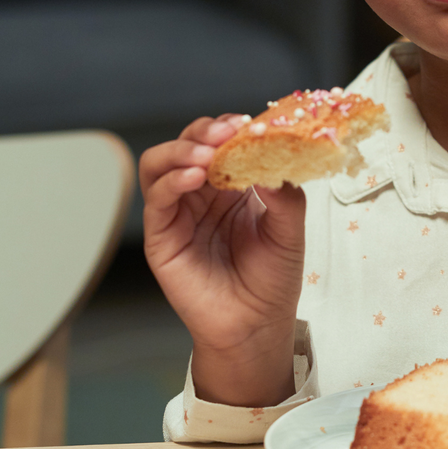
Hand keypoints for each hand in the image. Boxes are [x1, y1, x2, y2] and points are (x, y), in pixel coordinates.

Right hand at [140, 114, 305, 405]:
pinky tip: (195, 178)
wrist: (257, 324)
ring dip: (181, 151)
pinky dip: (171, 182)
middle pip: (188, 145)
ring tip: (206, 156)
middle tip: (226, 133)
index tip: (248, 124)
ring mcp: (178, 213)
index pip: (221, 143)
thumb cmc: (274, 278)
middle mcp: (202, 194)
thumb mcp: (290, 230)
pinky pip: (156, 201)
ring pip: (161, 164)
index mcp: (233, 186)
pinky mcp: (162, 237)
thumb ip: (284, 194)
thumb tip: (273, 156)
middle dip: (204, 133)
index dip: (231, 129)